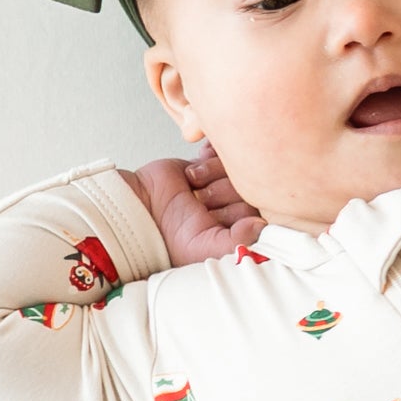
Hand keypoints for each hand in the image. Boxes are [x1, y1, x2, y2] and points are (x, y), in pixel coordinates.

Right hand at [125, 146, 262, 263]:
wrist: (137, 212)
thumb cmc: (168, 238)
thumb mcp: (206, 249)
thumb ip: (239, 241)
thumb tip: (263, 226)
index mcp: (238, 226)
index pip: (261, 209)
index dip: (240, 210)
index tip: (217, 216)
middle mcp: (232, 204)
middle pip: (249, 185)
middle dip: (223, 192)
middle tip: (201, 202)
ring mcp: (219, 183)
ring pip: (235, 166)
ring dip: (211, 173)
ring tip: (193, 187)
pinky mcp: (205, 165)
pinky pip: (220, 150)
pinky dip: (209, 156)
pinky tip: (194, 171)